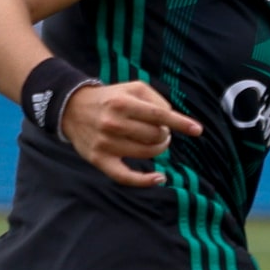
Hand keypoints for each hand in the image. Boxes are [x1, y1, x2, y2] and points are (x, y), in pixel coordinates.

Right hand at [63, 80, 199, 188]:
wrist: (71, 108)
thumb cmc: (112, 98)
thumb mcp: (133, 88)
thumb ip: (157, 100)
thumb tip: (172, 120)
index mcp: (123, 103)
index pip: (159, 116)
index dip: (181, 123)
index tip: (197, 130)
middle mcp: (113, 123)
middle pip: (155, 136)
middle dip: (164, 134)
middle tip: (159, 130)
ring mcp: (105, 143)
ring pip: (147, 153)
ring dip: (158, 148)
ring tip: (153, 141)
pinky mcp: (99, 159)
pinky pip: (125, 177)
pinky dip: (145, 181)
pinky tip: (160, 178)